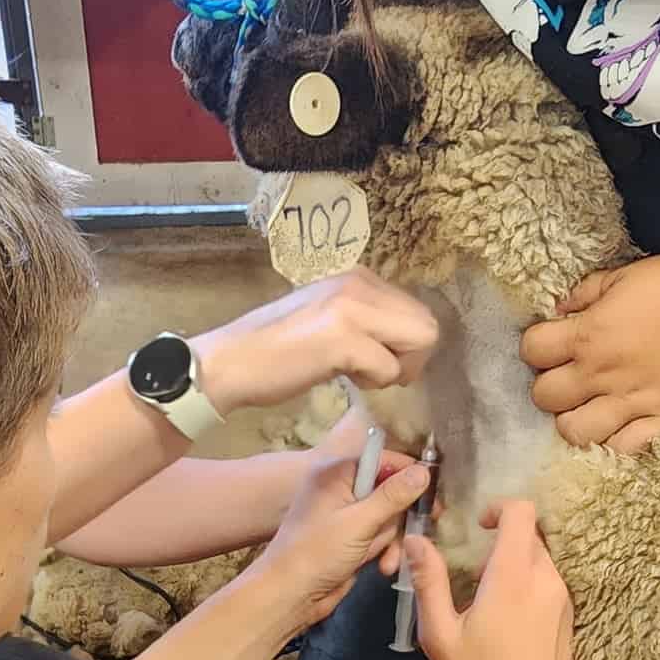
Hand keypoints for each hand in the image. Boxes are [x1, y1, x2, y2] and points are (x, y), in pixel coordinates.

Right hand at [197, 268, 437, 415]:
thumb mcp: (328, 318)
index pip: (415, 310)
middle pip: (427, 325)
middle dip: (409, 358)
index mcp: (357, 276)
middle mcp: (359, 282)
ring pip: (420, 341)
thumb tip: (406, 338)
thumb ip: (365, 319)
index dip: (403, 344)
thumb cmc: (275, 350)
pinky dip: (372, 383)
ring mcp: (353, 307)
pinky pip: (390, 369)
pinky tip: (340, 377)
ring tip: (354, 372)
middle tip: (371, 371)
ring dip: (394, 369)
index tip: (370, 356)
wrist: (232, 363)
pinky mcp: (344, 337)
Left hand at [311, 403, 427, 577]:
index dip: (410, 473)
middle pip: (390, 489)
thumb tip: (425, 470)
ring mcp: (347, 514)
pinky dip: (385, 549)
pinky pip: (381, 535)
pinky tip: (384, 566)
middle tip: (424, 525)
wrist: (290, 595)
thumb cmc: (318, 552)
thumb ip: (393, 495)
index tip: (433, 492)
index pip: (383, 458)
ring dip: (393, 538)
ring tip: (388, 557)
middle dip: (401, 514)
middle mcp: (342, 487)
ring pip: (389, 516)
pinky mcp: (351, 537)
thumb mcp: (359, 521)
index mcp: (337, 472)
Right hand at [406, 501, 576, 659]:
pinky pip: (548, 581)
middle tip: (474, 575)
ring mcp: (561, 597)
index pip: (521, 513)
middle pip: (529, 534)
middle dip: (501, 542)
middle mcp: (545, 579)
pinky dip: (528, 584)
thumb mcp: (441, 634)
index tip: (478, 527)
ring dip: (514, 564)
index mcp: (513, 577)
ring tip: (488, 601)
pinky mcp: (567, 614)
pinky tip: (507, 620)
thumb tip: (417, 541)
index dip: (499, 508)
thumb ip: (429, 582)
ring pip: (540, 558)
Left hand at [521, 252, 659, 454]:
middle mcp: (600, 374)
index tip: (551, 344)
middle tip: (569, 377)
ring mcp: (630, 402)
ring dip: (574, 420)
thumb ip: (584, 294)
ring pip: (575, 432)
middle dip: (549, 387)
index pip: (532, 351)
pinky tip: (617, 428)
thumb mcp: (623, 275)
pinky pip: (624, 448)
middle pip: (544, 397)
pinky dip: (615, 442)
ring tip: (587, 407)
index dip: (536, 347)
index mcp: (587, 335)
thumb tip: (558, 309)